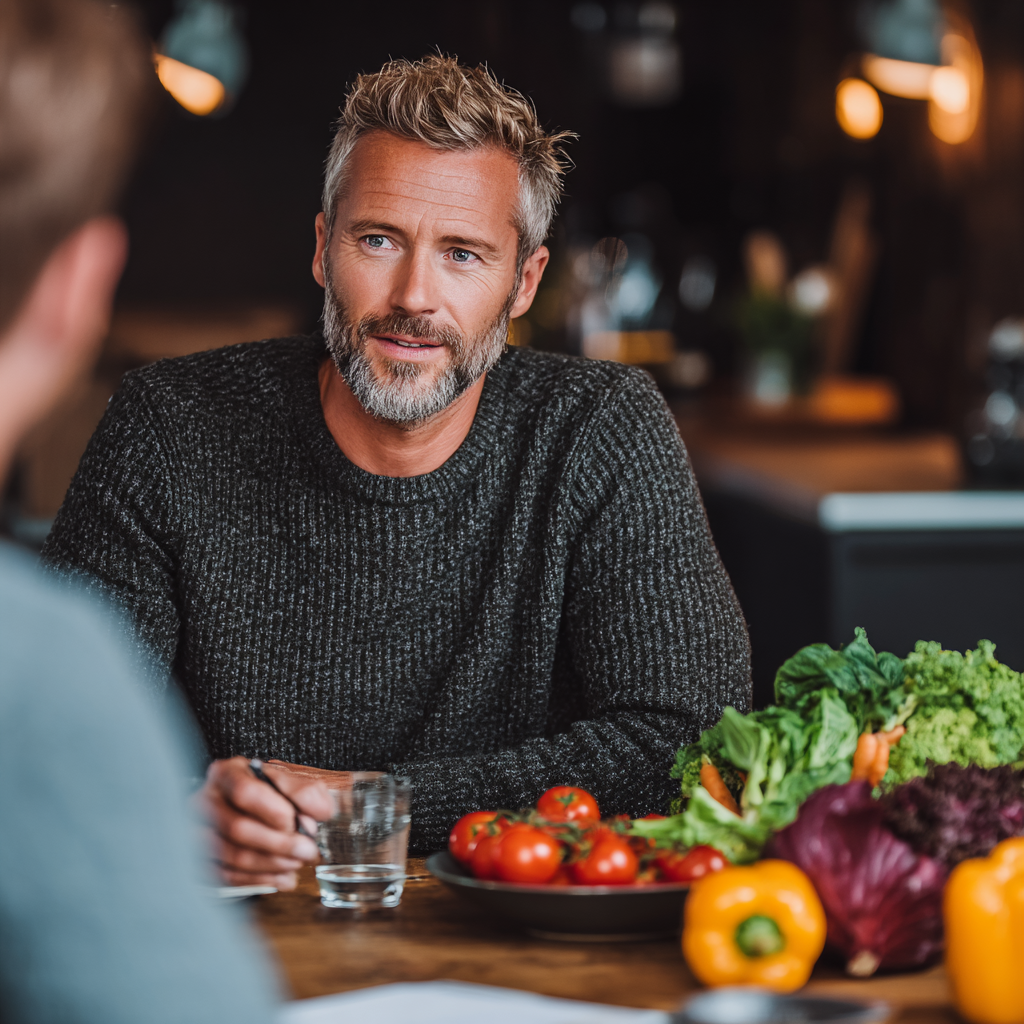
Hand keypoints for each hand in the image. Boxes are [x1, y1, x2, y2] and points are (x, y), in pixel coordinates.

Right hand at [200, 756, 332, 889]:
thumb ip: (305, 791)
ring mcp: (195, 833)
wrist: (244, 809)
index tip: (301, 823)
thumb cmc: (264, 793)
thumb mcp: (286, 781)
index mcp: (226, 774)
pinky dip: (261, 880)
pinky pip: (228, 877)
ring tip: (298, 863)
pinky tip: (283, 878)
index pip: (245, 792)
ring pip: (233, 856)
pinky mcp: (200, 861)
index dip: (275, 812)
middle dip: (280, 844)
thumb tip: (320, 812)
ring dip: (273, 864)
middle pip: (238, 828)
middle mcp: (204, 802)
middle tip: (308, 850)